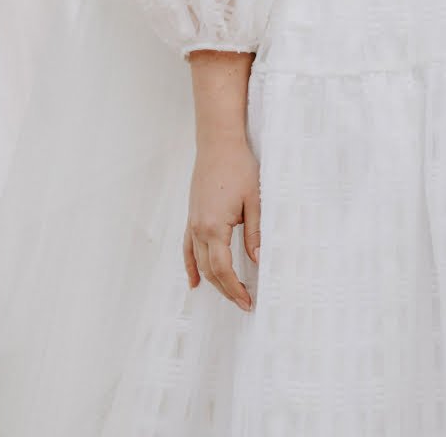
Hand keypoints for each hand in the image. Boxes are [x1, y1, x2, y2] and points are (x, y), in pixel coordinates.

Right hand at [184, 134, 259, 310]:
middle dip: (227, 289)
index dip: (235, 288)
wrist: (218, 143)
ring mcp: (192, 223)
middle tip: (243, 302)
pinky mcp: (191, 216)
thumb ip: (255, 232)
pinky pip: (188, 248)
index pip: (223, 269)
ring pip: (199, 262)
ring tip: (228, 294)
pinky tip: (195, 281)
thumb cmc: (239, 166)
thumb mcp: (255, 199)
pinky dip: (191, 266)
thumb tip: (258, 261)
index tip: (248, 301)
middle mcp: (199, 228)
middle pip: (210, 270)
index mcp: (215, 227)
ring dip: (213, 281)